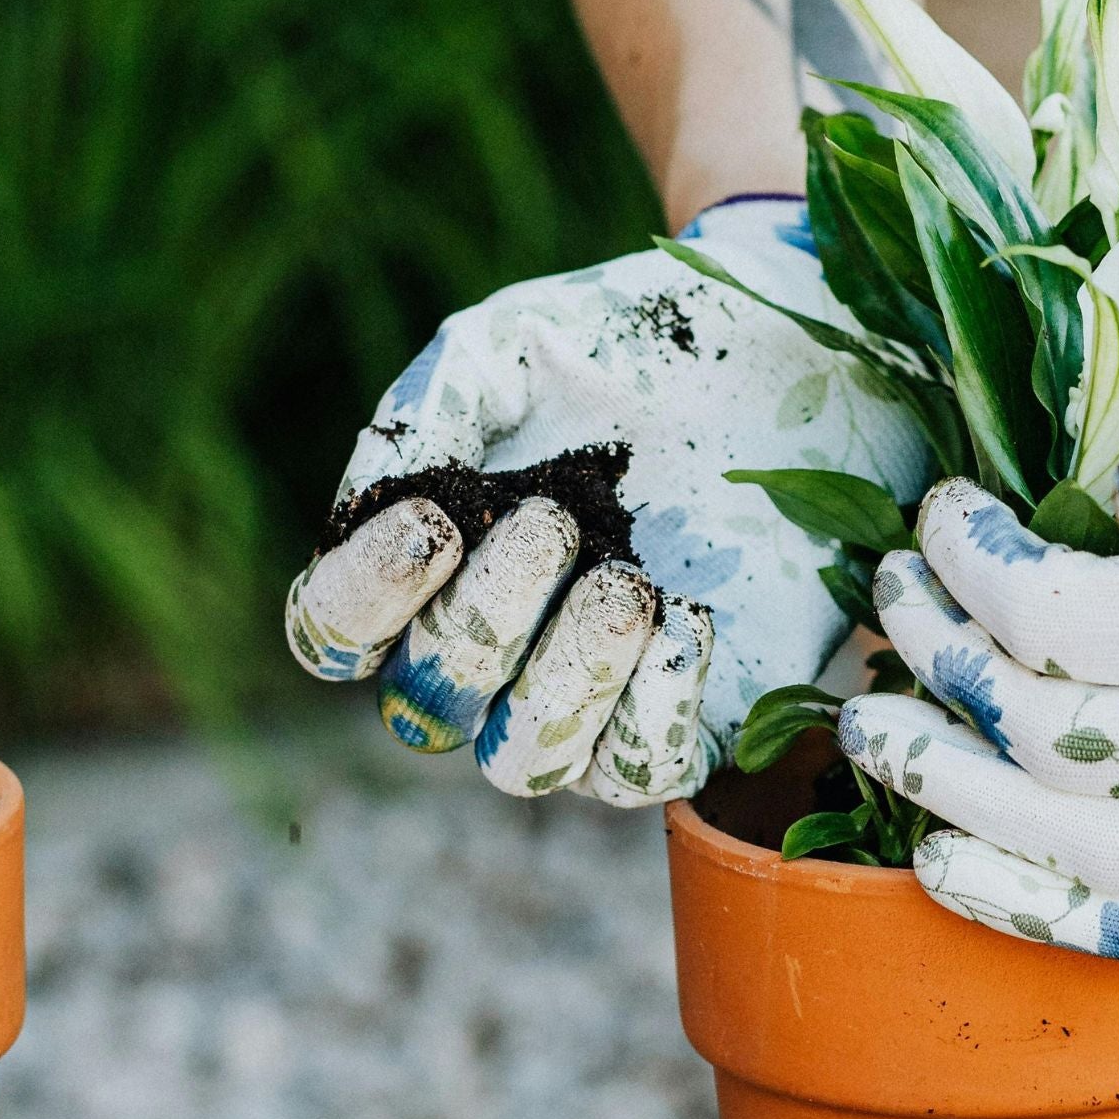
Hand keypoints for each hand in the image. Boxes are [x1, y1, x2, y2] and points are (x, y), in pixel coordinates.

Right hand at [286, 197, 928, 803]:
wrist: (783, 350)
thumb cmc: (629, 347)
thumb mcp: (514, 345)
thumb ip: (430, 408)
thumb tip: (370, 498)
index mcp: (426, 567)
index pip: (334, 634)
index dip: (363, 599)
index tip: (432, 521)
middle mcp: (489, 654)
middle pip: (430, 707)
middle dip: (485, 620)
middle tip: (554, 521)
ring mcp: (588, 694)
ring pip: (527, 763)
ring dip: (567, 679)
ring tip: (627, 584)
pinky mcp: (691, 712)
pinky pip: (644, 773)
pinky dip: (656, 708)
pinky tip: (689, 619)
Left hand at [834, 276, 1118, 959]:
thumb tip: (1108, 499)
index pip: (1074, 618)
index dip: (977, 563)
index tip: (943, 510)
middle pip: (1055, 735)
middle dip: (939, 661)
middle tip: (887, 594)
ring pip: (1082, 851)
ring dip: (950, 791)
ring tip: (869, 727)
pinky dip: (1041, 912)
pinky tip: (948, 869)